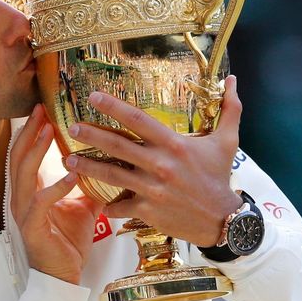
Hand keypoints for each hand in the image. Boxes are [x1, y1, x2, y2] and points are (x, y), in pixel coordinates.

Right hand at [10, 104, 103, 284]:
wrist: (63, 275)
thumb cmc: (69, 239)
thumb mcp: (82, 204)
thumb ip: (88, 182)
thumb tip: (110, 161)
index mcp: (30, 189)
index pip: (24, 153)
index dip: (30, 130)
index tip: (42, 108)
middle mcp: (22, 197)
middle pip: (18, 156)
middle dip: (29, 131)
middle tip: (41, 109)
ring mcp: (24, 211)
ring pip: (24, 173)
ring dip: (37, 150)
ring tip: (49, 130)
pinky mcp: (33, 227)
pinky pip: (42, 202)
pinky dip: (56, 186)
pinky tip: (72, 174)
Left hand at [65, 75, 243, 247]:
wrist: (223, 220)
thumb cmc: (220, 177)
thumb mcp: (228, 141)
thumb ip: (230, 109)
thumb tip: (234, 80)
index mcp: (173, 144)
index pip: (138, 119)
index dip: (113, 107)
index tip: (92, 97)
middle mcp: (159, 164)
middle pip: (117, 145)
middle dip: (91, 135)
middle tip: (71, 127)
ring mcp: (152, 188)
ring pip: (112, 175)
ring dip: (87, 168)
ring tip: (68, 161)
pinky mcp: (148, 210)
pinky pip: (120, 206)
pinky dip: (108, 206)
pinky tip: (96, 202)